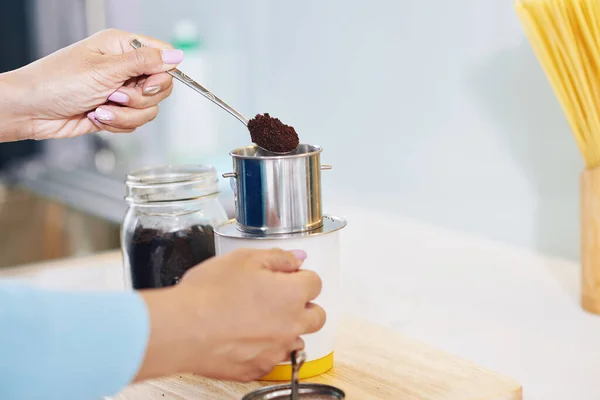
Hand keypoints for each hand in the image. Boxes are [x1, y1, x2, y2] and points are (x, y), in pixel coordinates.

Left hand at [7, 29, 182, 139]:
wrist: (31, 111)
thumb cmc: (56, 82)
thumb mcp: (105, 69)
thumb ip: (144, 62)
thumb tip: (177, 55)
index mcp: (121, 47)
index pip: (162, 56)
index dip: (161, 74)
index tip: (146, 84)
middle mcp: (124, 68)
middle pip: (160, 87)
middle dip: (139, 99)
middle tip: (115, 95)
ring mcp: (120, 91)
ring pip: (149, 109)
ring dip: (126, 115)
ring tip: (101, 108)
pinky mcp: (116, 112)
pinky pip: (135, 123)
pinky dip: (118, 124)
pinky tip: (97, 116)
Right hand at [136, 248, 324, 381]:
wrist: (183, 329)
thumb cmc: (209, 294)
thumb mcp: (244, 259)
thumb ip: (278, 258)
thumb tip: (298, 258)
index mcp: (292, 294)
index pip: (315, 283)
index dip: (300, 276)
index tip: (287, 276)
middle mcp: (292, 325)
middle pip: (316, 316)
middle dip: (303, 306)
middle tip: (279, 298)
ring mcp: (276, 351)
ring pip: (296, 340)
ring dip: (286, 330)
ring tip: (257, 320)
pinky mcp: (258, 369)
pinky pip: (272, 359)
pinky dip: (264, 349)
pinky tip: (244, 338)